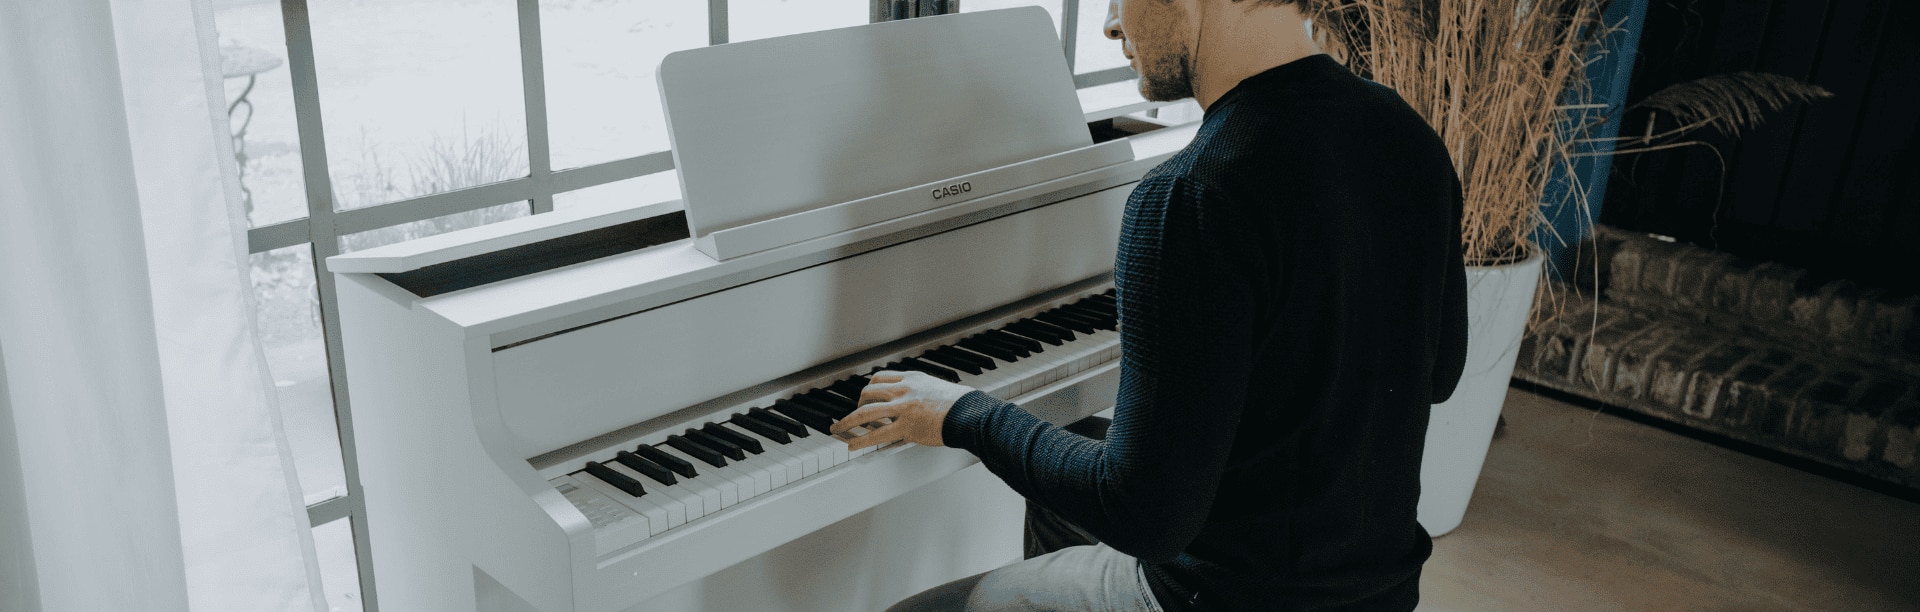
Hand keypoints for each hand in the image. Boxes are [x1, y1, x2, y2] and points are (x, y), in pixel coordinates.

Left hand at [830, 370, 974, 450]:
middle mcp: (904, 390)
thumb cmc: (961, 404)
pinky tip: (852, 445)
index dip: (869, 388)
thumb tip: (915, 401)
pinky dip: (860, 440)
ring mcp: (903, 408)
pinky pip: (876, 434)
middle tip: (853, 414)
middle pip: (869, 392)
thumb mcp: (937, 388)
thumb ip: (921, 392)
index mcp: (912, 378)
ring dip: (848, 421)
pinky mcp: (906, 426)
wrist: (969, 413)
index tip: (864, 396)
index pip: (881, 378)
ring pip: (865, 411)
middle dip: (857, 403)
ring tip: (838, 429)